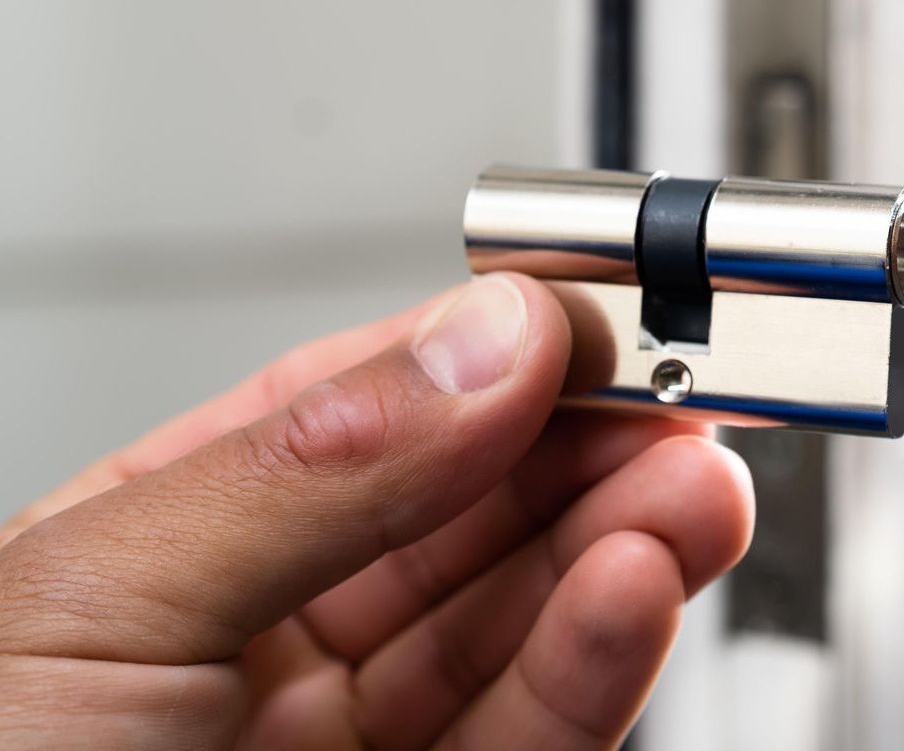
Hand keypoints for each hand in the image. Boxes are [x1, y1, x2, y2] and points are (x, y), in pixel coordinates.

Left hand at [0, 273, 753, 748]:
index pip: (358, 415)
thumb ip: (312, 470)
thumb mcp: (97, 609)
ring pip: (518, 622)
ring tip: (692, 483)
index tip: (588, 309)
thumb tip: (487, 341)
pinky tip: (637, 582)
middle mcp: (265, 648)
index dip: (483, 352)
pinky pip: (532, 738)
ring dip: (621, 539)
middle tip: (677, 384)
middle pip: (466, 513)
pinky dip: (598, 657)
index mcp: (164, 552)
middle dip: (583, 442)